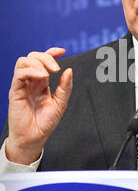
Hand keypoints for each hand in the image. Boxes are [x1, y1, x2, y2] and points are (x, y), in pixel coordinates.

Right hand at [5, 47, 72, 164]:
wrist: (34, 138)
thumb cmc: (45, 123)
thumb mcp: (60, 103)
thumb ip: (65, 87)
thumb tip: (69, 70)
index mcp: (41, 83)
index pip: (43, 61)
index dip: (52, 52)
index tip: (63, 52)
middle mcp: (31, 81)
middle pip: (33, 57)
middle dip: (46, 57)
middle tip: (56, 69)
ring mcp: (22, 85)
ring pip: (24, 61)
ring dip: (37, 62)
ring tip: (48, 73)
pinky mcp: (15, 91)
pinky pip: (19, 74)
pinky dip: (31, 71)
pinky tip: (42, 76)